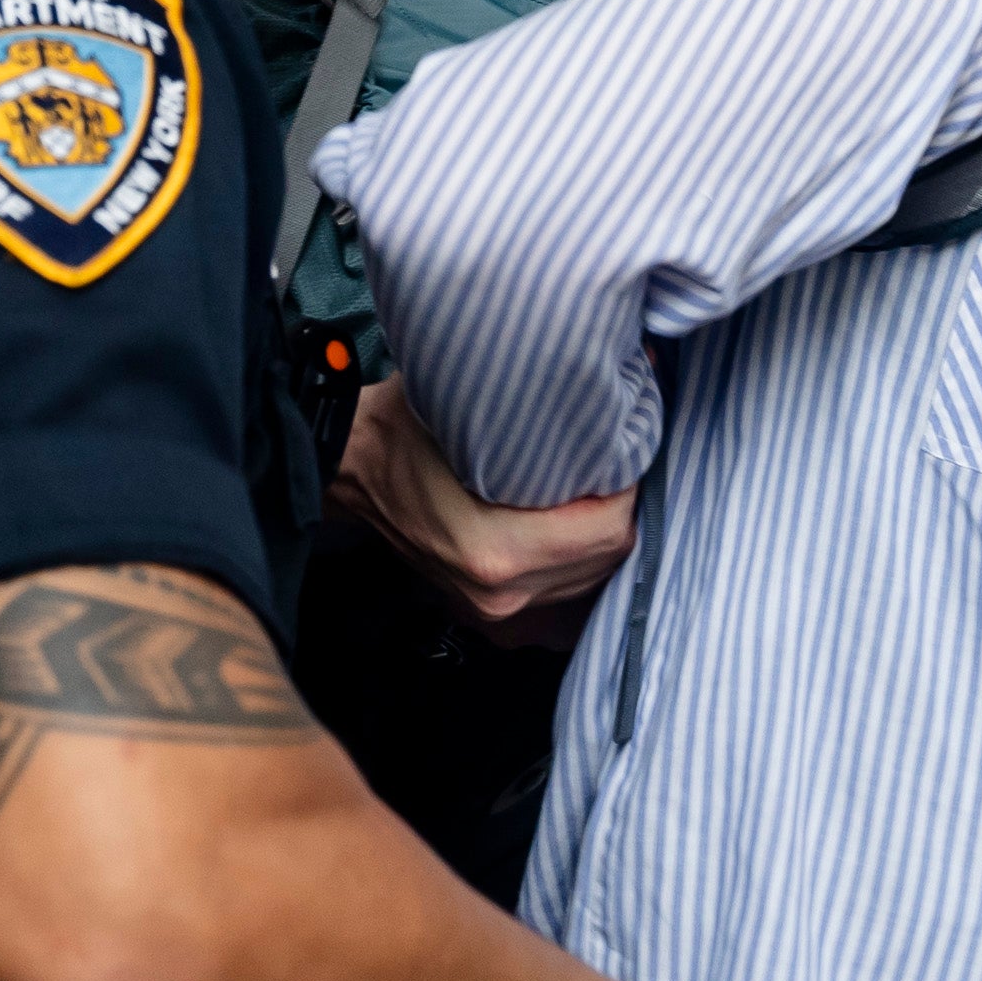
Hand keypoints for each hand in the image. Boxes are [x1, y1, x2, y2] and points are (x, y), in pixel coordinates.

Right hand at [332, 376, 631, 644]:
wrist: (350, 466)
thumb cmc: (407, 428)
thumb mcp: (472, 401)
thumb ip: (549, 401)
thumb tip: (631, 367)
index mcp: (497, 551)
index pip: (609, 528)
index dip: (628, 483)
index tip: (621, 447)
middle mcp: (501, 593)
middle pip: (609, 557)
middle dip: (622, 507)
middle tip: (614, 461)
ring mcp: (495, 610)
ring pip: (592, 578)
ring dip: (603, 535)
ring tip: (594, 488)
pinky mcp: (491, 613)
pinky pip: (565, 594)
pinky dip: (579, 561)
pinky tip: (573, 527)